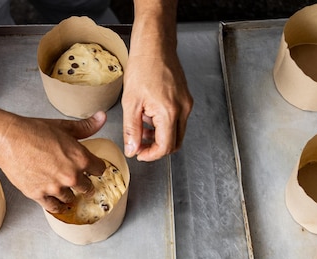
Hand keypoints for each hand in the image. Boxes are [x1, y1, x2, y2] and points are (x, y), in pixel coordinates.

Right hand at [0, 111, 107, 212]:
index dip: (96, 168)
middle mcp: (70, 176)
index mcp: (80, 158)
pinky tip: (56, 201)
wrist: (8, 140)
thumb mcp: (63, 126)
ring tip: (64, 188)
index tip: (93, 169)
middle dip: (83, 184)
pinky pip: (54, 207)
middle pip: (87, 188)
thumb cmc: (33, 131)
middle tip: (79, 182)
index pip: (100, 169)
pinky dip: (56, 205)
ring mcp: (55, 187)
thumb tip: (102, 117)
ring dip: (68, 193)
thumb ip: (85, 126)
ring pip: (70, 198)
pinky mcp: (39, 195)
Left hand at [121, 46, 192, 161]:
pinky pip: (177, 120)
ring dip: (160, 137)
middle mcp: (183, 110)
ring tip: (142, 127)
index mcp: (169, 112)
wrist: (155, 45)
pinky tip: (149, 115)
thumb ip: (132, 130)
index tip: (139, 154)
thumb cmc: (143, 67)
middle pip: (174, 144)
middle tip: (140, 145)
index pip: (165, 147)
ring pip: (176, 133)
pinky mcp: (186, 99)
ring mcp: (187, 104)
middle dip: (156, 148)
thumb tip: (132, 150)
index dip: (151, 155)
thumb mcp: (130, 102)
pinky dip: (164, 125)